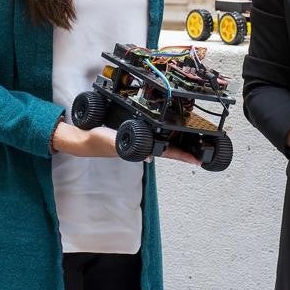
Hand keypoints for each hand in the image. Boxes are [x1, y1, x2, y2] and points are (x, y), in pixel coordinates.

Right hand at [51, 123, 202, 165]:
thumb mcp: (111, 141)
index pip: (167, 153)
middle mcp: (144, 146)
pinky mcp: (135, 134)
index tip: (199, 159)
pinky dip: (164, 133)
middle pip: (170, 148)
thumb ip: (126, 146)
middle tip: (205, 149)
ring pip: (163, 142)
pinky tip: (169, 130)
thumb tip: (149, 158)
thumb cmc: (97, 141)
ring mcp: (140, 141)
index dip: (183, 156)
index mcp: (142, 149)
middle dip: (187, 149)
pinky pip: (154, 134)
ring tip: (193, 140)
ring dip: (177, 141)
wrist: (84, 139)